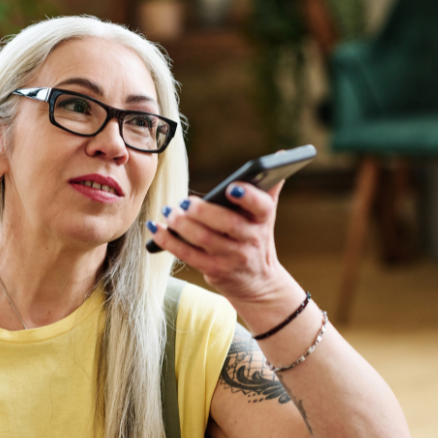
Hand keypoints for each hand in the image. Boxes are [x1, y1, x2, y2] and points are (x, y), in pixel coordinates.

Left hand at [146, 180, 289, 304]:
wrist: (258, 283)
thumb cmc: (257, 239)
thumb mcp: (265, 215)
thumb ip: (268, 187)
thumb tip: (282, 153)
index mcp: (263, 219)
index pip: (261, 206)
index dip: (248, 197)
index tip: (231, 188)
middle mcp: (250, 239)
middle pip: (228, 224)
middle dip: (204, 212)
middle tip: (185, 202)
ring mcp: (232, 257)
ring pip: (204, 240)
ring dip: (182, 226)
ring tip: (169, 212)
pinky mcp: (214, 270)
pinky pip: (188, 255)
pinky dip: (169, 241)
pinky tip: (156, 228)